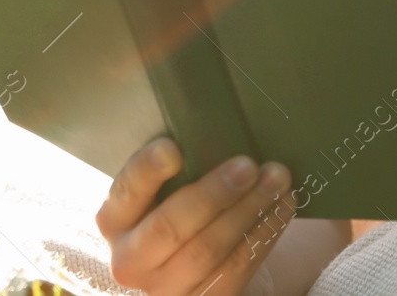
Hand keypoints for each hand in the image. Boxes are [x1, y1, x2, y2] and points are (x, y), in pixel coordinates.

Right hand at [96, 136, 295, 294]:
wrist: (197, 257)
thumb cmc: (182, 200)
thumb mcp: (167, 183)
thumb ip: (177, 160)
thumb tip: (211, 118)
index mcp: (114, 218)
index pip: (126, 191)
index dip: (147, 170)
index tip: (173, 148)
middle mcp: (130, 258)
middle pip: (170, 227)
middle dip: (213, 193)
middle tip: (248, 165)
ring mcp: (164, 287)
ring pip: (208, 250)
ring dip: (249, 210)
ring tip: (278, 179)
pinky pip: (237, 269)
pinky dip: (264, 233)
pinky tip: (283, 206)